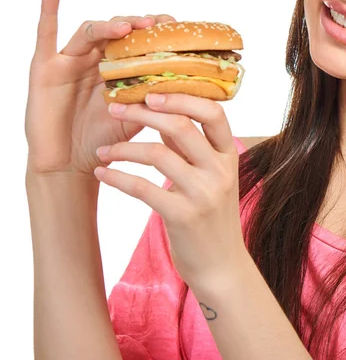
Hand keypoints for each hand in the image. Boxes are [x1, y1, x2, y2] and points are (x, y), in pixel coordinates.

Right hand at [25, 0, 178, 177]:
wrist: (70, 165)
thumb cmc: (105, 139)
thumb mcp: (140, 115)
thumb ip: (160, 99)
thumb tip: (197, 86)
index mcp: (120, 68)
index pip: (141, 40)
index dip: (158, 32)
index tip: (181, 30)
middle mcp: (96, 59)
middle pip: (119, 31)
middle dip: (140, 25)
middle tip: (160, 25)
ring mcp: (71, 61)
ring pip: (92, 32)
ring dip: (112, 27)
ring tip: (131, 28)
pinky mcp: (45, 68)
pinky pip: (45, 33)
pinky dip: (48, 7)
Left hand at [94, 93, 247, 286]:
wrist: (222, 266)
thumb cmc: (213, 217)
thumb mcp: (213, 178)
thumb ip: (192, 148)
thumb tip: (163, 116)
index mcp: (229, 156)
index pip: (214, 113)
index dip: (183, 98)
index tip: (152, 94)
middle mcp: (220, 170)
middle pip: (180, 126)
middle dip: (143, 113)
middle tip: (116, 109)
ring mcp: (203, 193)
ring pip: (157, 154)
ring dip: (123, 148)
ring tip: (103, 150)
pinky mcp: (182, 216)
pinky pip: (142, 188)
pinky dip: (117, 177)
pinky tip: (102, 173)